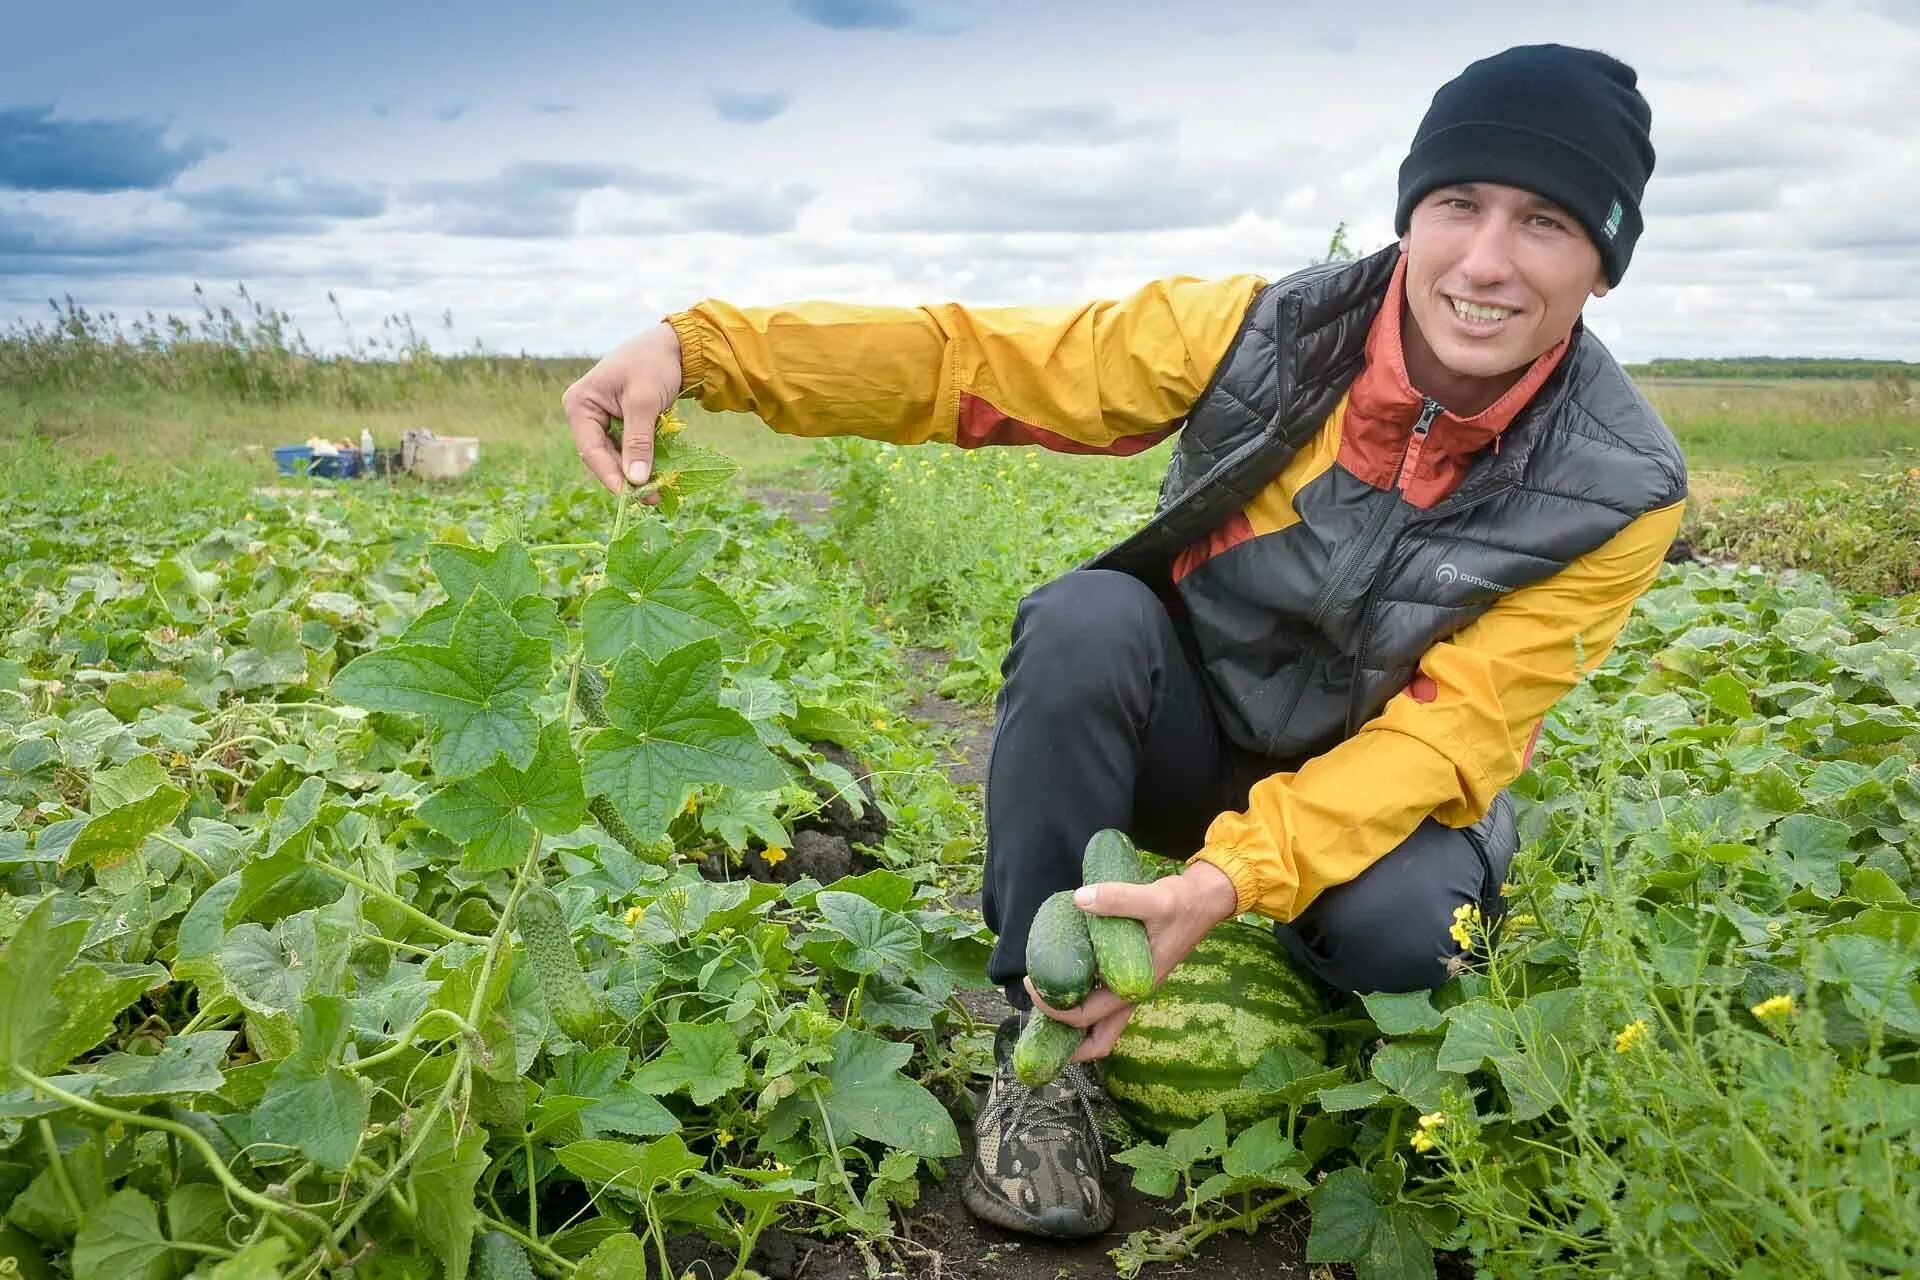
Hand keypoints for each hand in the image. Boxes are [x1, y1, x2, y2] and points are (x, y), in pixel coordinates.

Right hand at [561, 322, 684, 496]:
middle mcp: (585, 414)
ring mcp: (601, 419)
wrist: (674, 345)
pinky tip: (658, 475)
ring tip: (658, 491)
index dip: (609, 474)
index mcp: (580, 403)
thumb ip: (639, 442)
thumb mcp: (644, 402)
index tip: (629, 494)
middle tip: (651, 497)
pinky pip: (627, 449)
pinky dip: (642, 461)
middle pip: (601, 456)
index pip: (590, 449)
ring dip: (635, 473)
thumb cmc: (654, 364)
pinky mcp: (619, 423)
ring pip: (615, 456)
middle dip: (625, 477)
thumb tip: (636, 480)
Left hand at [1023, 860, 1239, 1063]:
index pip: (1086, 1017)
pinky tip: (1066, 976)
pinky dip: (1083, 999)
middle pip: (1098, 1040)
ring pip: (1101, 1024)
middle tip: (1035, 1010)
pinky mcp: (1132, 975)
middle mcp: (1132, 994)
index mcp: (1134, 987)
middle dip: (1064, 1039)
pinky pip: (1103, 1000)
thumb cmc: (1182, 904)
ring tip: (1045, 999)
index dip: (1054, 1009)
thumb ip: (1118, 898)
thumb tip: (1079, 899)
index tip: (1032, 982)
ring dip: (1072, 1022)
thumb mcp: (1154, 899)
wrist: (1205, 900)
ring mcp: (1132, 987)